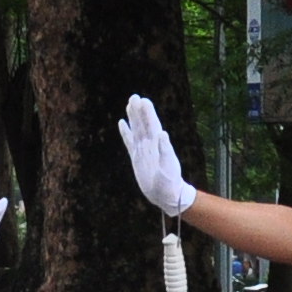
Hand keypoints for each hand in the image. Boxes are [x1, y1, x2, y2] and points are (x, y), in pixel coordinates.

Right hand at [117, 94, 196, 218]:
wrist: (166, 195)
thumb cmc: (170, 182)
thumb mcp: (168, 166)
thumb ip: (165, 149)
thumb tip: (162, 133)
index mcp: (158, 144)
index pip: (152, 124)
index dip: (148, 112)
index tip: (143, 100)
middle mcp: (150, 144)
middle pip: (143, 123)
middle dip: (139, 110)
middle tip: (134, 96)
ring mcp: (143, 150)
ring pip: (136, 129)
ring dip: (133, 117)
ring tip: (129, 104)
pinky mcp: (137, 157)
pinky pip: (129, 141)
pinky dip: (125, 132)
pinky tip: (122, 123)